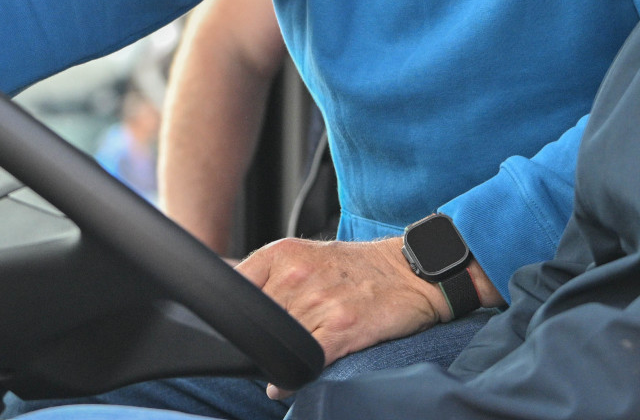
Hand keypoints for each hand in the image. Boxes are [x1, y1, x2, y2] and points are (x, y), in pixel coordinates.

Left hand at [236, 237, 498, 398]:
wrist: (409, 271)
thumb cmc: (357, 268)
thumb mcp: (305, 256)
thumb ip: (269, 277)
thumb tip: (233, 306)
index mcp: (282, 254)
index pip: (235, 288)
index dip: (230, 315)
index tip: (230, 330)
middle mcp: (297, 275)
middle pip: (255, 320)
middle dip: (254, 340)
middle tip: (256, 353)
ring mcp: (320, 301)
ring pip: (278, 341)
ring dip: (271, 361)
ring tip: (274, 366)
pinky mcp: (342, 328)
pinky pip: (304, 360)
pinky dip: (289, 377)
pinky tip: (282, 384)